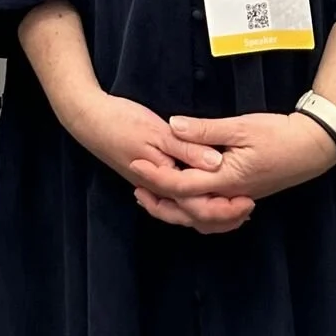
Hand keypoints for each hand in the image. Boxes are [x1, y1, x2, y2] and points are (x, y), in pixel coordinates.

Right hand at [60, 90, 253, 233]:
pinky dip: (195, 201)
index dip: (226, 207)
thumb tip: (216, 163)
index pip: (199, 205)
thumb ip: (187, 148)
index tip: (248, 199)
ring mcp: (153, 186)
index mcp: (163, 180)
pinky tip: (206, 191)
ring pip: (185, 211)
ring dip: (210, 212)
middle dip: (223, 216)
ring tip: (234, 207)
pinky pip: (177, 200)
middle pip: (194, 215)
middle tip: (247, 206)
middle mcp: (159, 190)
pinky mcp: (151, 178)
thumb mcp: (156, 131)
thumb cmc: (120, 122)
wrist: (87, 119)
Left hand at [130, 112, 335, 225]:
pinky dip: (196, 210)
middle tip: (136, 188)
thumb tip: (172, 126)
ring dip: (176, 209)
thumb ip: (205, 130)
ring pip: (201, 216)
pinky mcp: (243, 194)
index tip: (135, 164)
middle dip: (160, 203)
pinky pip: (214, 212)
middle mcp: (230, 194)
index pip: (182, 185)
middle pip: (187, 210)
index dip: (156, 176)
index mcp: (226, 178)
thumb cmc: (279, 134)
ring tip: (154, 195)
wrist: (312, 147)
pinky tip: (186, 198)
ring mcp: (237, 197)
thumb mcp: (240, 126)